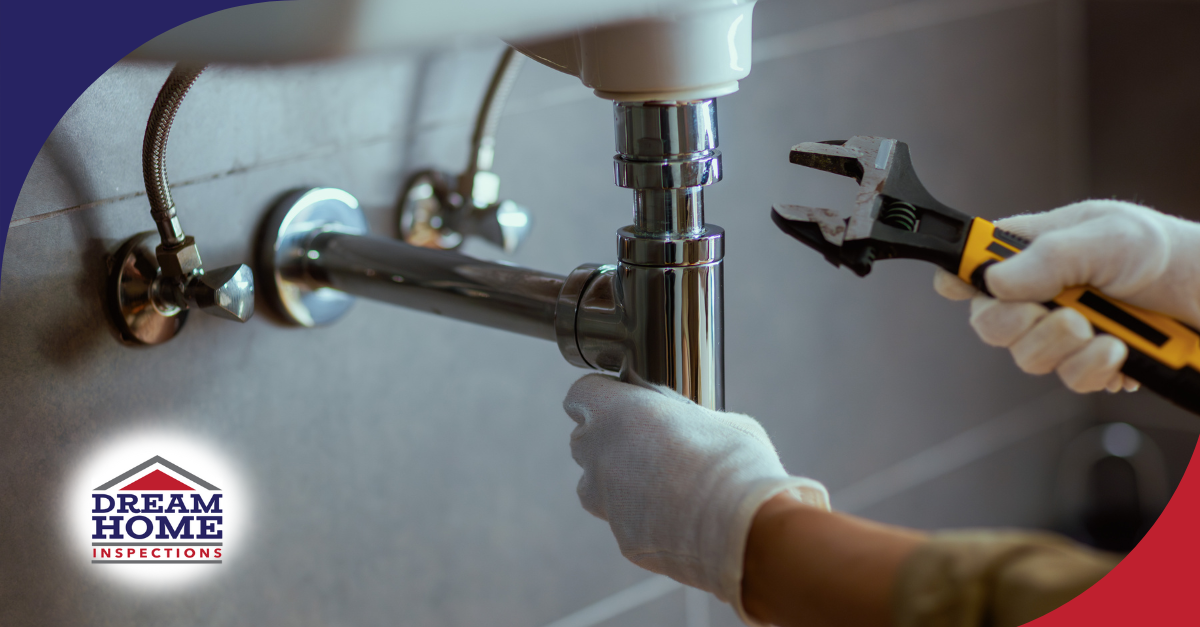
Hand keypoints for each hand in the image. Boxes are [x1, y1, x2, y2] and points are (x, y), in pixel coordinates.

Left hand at [563, 373, 828, 621]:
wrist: (739, 527)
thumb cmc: (731, 460)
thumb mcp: (718, 419)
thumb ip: (689, 420)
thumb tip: (697, 429)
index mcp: (616, 413)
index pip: (581, 396)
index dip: (599, 398)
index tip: (617, 401)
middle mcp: (600, 456)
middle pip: (583, 442)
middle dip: (605, 441)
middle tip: (645, 442)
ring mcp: (608, 502)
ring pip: (595, 487)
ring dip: (615, 483)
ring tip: (660, 484)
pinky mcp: (624, 540)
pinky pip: (625, 523)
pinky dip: (644, 519)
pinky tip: (679, 519)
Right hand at [935, 200, 1199, 392]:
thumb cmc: (1168, 253)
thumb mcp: (1109, 237)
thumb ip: (1050, 258)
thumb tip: (994, 280)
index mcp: (1033, 251)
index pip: (973, 264)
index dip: (958, 276)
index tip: (958, 286)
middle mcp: (1041, 293)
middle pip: (990, 323)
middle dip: (1022, 325)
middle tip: (1062, 315)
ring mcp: (1064, 332)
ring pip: (1028, 358)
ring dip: (1066, 348)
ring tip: (1106, 332)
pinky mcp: (1092, 365)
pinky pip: (1072, 381)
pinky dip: (1096, 369)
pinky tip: (1119, 353)